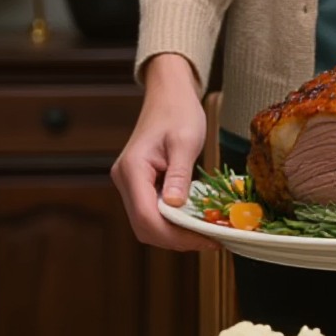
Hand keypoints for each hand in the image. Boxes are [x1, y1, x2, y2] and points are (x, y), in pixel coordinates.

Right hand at [109, 53, 215, 251]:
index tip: (205, 237)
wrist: (168, 95)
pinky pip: (153, 212)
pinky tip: (194, 221)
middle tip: (210, 240)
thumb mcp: (185, 141)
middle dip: (176, 239)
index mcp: (132, 169)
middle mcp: (125, 180)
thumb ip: (179, 175)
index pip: (147, 217)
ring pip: (147, 224)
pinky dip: (172, 222)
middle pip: (145, 227)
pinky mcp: (139, 185)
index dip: (176, 234)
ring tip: (206, 233)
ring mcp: (130, 184)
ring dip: (175, 233)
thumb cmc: (178, 112)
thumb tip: (176, 207)